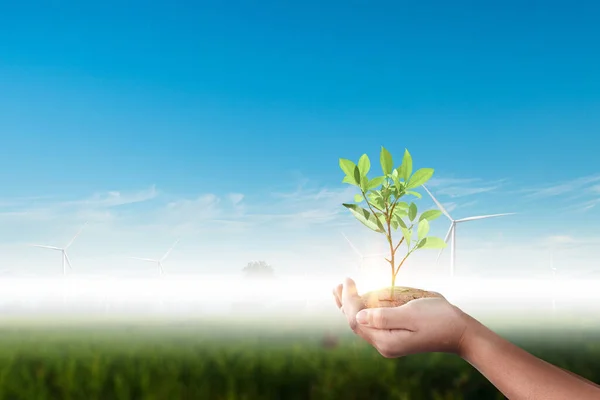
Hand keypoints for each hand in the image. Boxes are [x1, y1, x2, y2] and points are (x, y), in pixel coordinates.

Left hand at [333, 277, 470, 356]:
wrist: (460, 332)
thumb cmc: (439, 319)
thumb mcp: (411, 314)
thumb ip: (383, 316)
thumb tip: (357, 316)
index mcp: (386, 340)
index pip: (355, 320)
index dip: (348, 299)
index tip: (348, 279)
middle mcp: (384, 345)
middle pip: (355, 324)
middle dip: (344, 303)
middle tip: (337, 284)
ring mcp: (389, 342)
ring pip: (362, 324)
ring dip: (351, 306)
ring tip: (341, 290)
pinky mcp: (395, 337)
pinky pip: (372, 324)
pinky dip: (363, 310)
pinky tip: (360, 301)